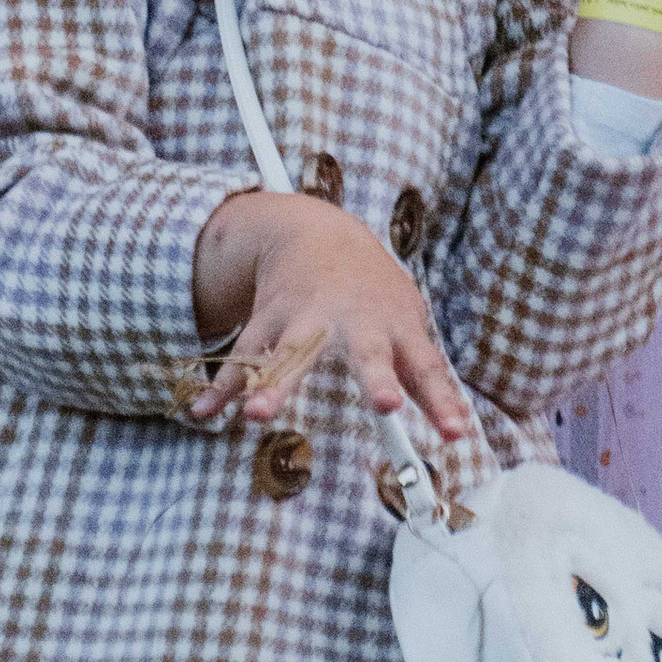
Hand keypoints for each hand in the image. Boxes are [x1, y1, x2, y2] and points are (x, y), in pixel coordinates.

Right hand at [189, 188, 469, 443]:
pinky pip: (245, 358)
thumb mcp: (405, 322)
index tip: (456, 431)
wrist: (315, 230)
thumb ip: (422, 375)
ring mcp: (308, 318)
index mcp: (394, 326)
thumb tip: (456, 427)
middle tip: (385, 403)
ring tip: (258, 414)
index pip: (426, 368)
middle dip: (376, 378)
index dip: (442, 401)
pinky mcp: (269, 319)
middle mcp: (354, 321)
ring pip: (291, 354)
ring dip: (274, 385)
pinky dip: (223, 386)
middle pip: (367, 353)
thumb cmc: (372, 291)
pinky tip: (205, 411)